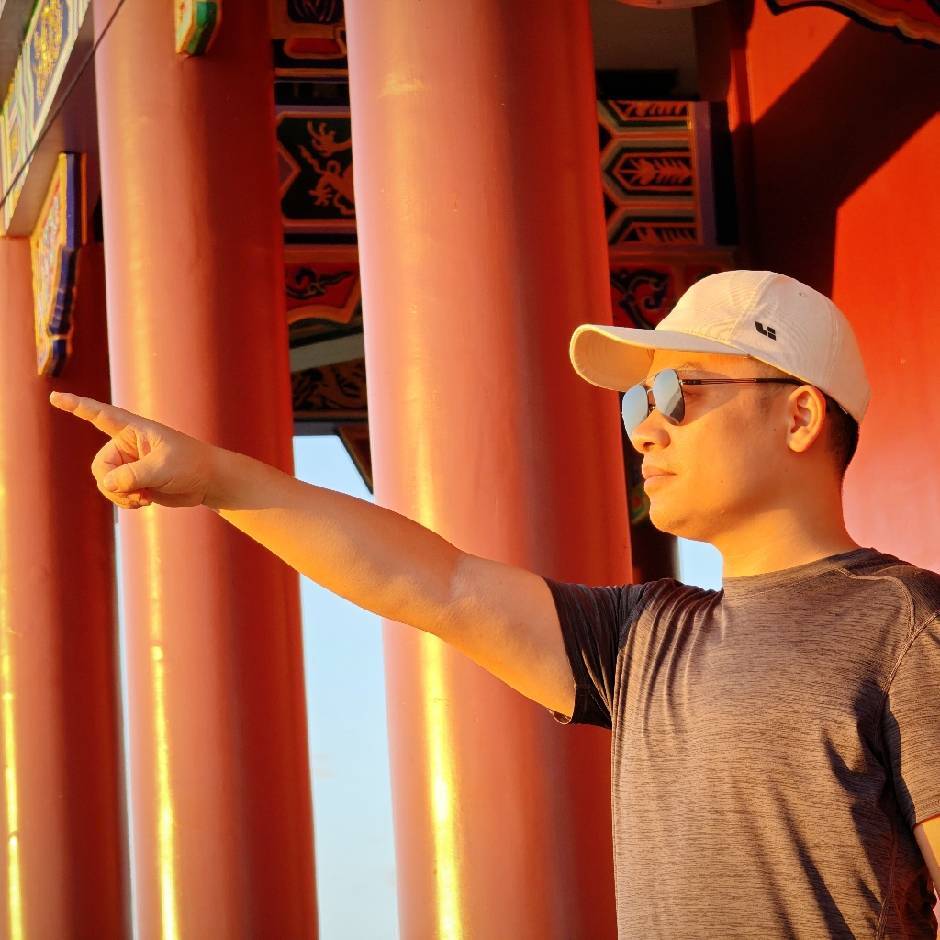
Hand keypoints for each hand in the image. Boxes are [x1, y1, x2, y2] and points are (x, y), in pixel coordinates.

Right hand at [49, 392, 216, 510]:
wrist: (208, 481)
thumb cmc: (191, 464)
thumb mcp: (164, 468)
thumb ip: (134, 475)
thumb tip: (107, 484)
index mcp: (134, 429)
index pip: (100, 415)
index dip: (76, 406)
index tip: (55, 397)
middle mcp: (127, 445)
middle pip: (101, 465)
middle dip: (113, 483)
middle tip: (136, 491)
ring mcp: (130, 464)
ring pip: (106, 482)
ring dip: (120, 495)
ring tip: (143, 498)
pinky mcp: (134, 481)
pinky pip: (116, 493)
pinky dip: (125, 501)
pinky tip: (144, 502)